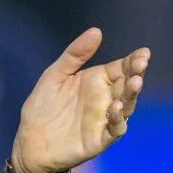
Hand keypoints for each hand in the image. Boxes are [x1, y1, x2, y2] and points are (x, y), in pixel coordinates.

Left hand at [12, 28, 150, 172]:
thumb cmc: (43, 108)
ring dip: (131, 95)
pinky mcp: (99, 139)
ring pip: (125, 106)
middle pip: (126, 85)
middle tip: (141, 64)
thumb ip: (75, 55)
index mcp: (97, 81)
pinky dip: (117, 120)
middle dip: (136, 74)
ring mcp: (104, 119)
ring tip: (135, 82)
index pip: (120, 68)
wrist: (29, 141)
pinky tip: (115, 109)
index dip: (133, 61)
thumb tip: (96, 31)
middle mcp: (105, 99)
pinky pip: (114, 130)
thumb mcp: (55, 75)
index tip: (143, 53)